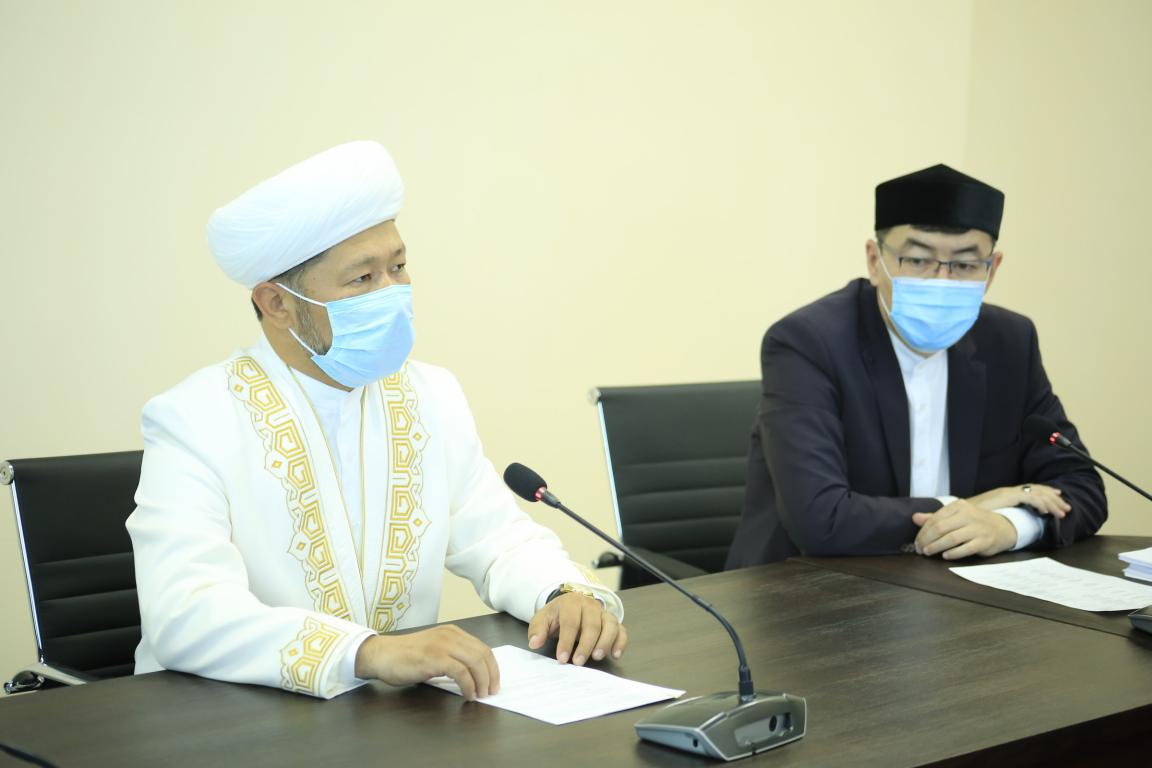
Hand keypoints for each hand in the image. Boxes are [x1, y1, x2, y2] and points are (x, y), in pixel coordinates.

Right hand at [354, 625, 498, 699]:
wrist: (382, 655)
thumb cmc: (406, 657)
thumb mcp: (435, 651)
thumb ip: (453, 657)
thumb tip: (473, 675)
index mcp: (453, 633)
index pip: (482, 648)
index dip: (493, 667)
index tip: (494, 682)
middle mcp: (451, 635)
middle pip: (483, 654)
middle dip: (492, 675)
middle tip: (491, 692)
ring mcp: (443, 645)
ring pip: (475, 662)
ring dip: (482, 682)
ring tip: (481, 695)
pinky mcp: (435, 658)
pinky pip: (461, 672)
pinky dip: (469, 685)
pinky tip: (468, 694)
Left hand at [527, 592, 627, 665]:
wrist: (569, 605)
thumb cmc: (556, 615)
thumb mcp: (542, 619)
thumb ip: (537, 630)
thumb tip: (534, 643)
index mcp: (571, 603)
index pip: (570, 622)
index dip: (567, 641)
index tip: (562, 658)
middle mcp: (590, 605)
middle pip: (592, 624)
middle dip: (586, 645)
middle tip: (578, 662)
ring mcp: (603, 612)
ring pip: (610, 625)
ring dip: (605, 642)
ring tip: (597, 657)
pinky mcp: (612, 621)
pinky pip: (621, 630)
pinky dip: (621, 642)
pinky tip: (616, 655)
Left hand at [911, 499, 1017, 559]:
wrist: (1002, 527)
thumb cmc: (974, 522)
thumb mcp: (955, 516)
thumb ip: (935, 517)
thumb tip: (914, 518)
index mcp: (958, 507)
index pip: (935, 519)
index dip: (923, 532)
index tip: (916, 542)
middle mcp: (968, 515)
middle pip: (940, 528)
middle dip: (926, 540)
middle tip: (920, 549)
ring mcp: (977, 528)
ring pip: (951, 538)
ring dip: (936, 547)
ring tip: (928, 553)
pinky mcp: (984, 541)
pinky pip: (965, 549)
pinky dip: (953, 553)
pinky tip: (945, 556)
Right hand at [968, 484, 1069, 518]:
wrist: (962, 510)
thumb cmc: (973, 514)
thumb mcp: (988, 513)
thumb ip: (1000, 513)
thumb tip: (1010, 518)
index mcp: (1007, 494)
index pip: (1030, 490)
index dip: (1045, 493)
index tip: (1057, 497)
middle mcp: (1010, 491)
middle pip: (1037, 490)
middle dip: (1054, 499)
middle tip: (1066, 507)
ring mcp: (1010, 492)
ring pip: (1038, 494)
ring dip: (1052, 503)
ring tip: (1062, 512)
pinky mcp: (1009, 496)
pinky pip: (1030, 498)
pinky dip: (1041, 504)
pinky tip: (1048, 512)